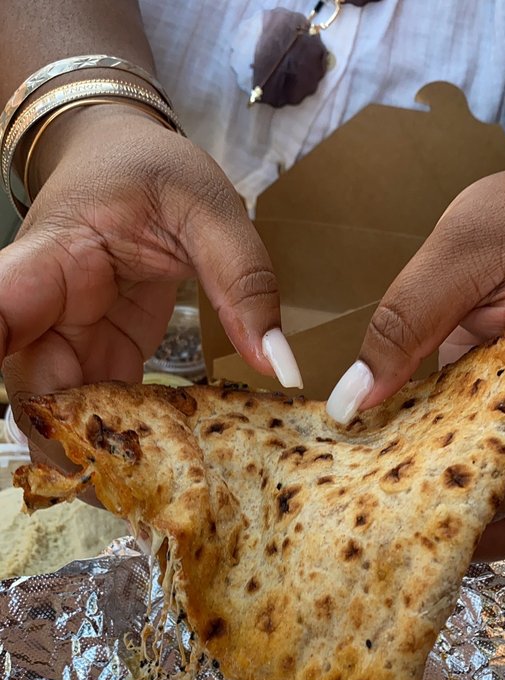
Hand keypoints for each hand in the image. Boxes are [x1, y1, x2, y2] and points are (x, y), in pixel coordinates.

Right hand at [0, 104, 301, 459]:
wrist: (123, 156)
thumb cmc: (151, 168)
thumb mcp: (207, 207)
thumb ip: (243, 280)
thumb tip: (277, 364)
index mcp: (54, 259)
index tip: (22, 412)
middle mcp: (43, 312)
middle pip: (30, 394)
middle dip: (69, 448)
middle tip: (132, 494)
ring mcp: (66, 342)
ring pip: (57, 417)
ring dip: (97, 459)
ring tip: (156, 496)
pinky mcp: (94, 360)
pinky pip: (95, 415)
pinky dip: (124, 446)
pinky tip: (165, 472)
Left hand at [326, 159, 504, 560]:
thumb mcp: (467, 246)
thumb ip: (409, 320)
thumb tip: (351, 401)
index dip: (472, 500)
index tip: (399, 513)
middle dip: (468, 528)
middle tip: (391, 534)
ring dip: (475, 522)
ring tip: (401, 519)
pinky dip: (473, 491)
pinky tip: (415, 481)